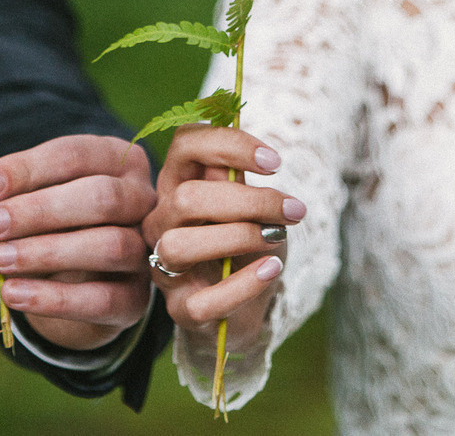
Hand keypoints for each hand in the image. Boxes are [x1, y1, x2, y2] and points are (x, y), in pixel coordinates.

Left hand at [0, 134, 156, 350]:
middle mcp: (140, 199)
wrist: (77, 281)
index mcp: (115, 160)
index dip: (27, 169)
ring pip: (110, 245)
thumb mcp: (18, 202)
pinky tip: (13, 294)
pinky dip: (54, 299)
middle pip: (101, 197)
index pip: (76, 155)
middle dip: (40, 211)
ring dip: (46, 253)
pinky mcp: (137, 299)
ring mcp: (144, 250)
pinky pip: (104, 299)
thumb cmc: (48, 225)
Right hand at [143, 124, 299, 349]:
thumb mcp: (250, 206)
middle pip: (186, 198)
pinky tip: (271, 270)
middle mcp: (162, 222)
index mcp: (177, 184)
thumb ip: (244, 181)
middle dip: (247, 200)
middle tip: (292, 210)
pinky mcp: (181, 310)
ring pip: (180, 246)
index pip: (185, 145)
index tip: (275, 162)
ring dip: (238, 237)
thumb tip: (261, 158)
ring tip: (276, 238)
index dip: (229, 145)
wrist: (244, 306)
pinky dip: (244, 284)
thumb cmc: (246, 246)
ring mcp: (165, 268)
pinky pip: (203, 301)